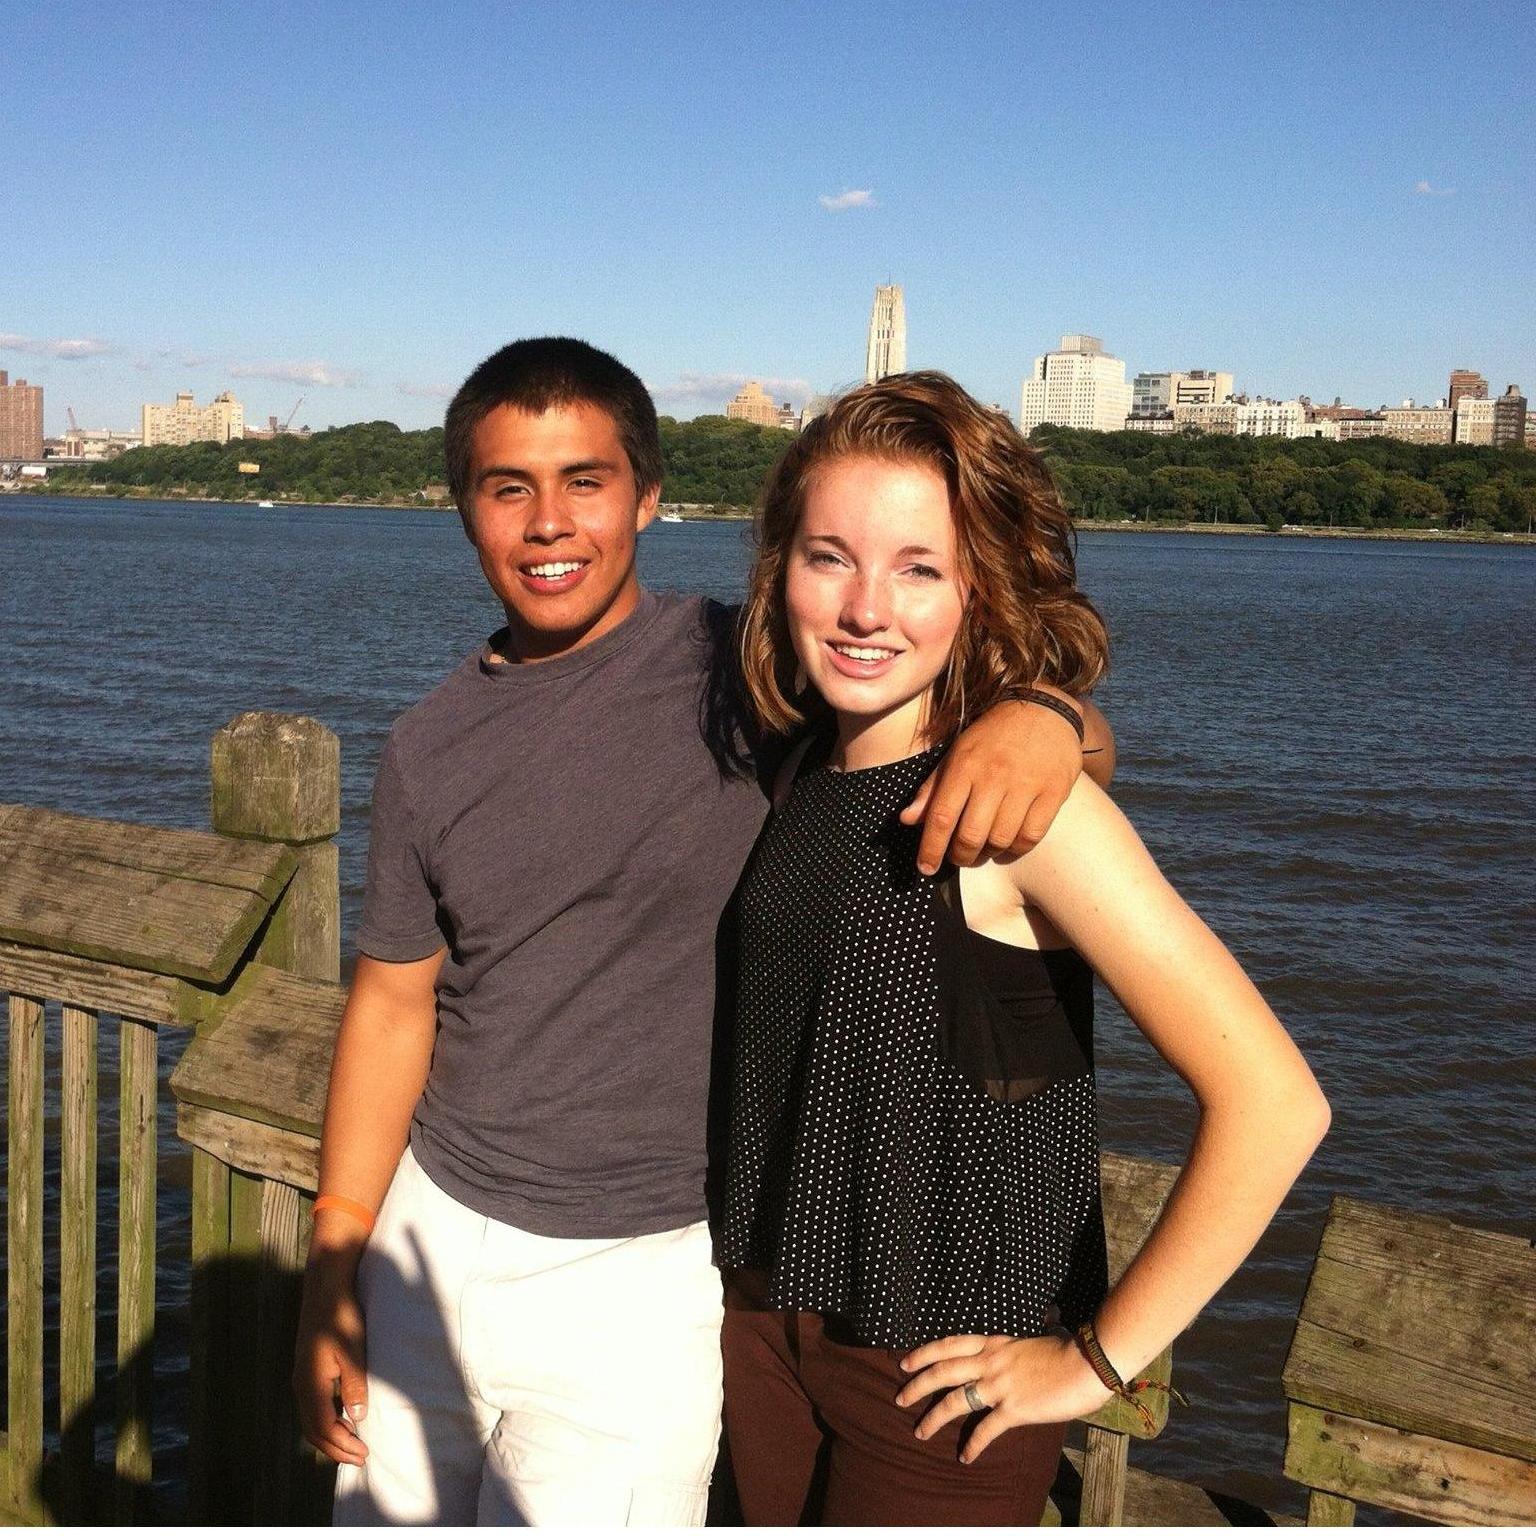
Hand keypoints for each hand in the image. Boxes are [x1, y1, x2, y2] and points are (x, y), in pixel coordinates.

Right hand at [294, 1268, 369, 1465]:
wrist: (326, 1288)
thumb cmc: (342, 1316)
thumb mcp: (354, 1350)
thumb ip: (354, 1385)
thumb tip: (356, 1419)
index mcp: (310, 1384)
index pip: (324, 1428)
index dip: (343, 1446)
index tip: (364, 1455)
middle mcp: (301, 1384)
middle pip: (313, 1430)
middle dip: (335, 1448)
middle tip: (360, 1458)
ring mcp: (301, 1376)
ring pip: (311, 1419)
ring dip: (330, 1436)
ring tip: (352, 1445)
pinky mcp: (307, 1369)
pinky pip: (313, 1405)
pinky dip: (327, 1420)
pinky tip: (343, 1418)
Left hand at [896, 1331, 1110, 1462]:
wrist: (1087, 1361)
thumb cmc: (1068, 1348)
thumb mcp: (1036, 1337)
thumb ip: (1023, 1342)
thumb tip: (1037, 1331)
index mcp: (994, 1343)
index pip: (949, 1344)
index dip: (924, 1353)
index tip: (905, 1362)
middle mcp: (990, 1362)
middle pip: (942, 1372)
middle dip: (917, 1386)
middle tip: (899, 1399)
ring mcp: (999, 1385)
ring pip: (954, 1401)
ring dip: (933, 1417)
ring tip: (920, 1431)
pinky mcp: (1014, 1408)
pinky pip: (986, 1430)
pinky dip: (973, 1445)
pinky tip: (965, 1457)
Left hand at [901, 700, 1081, 874]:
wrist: (1044, 709)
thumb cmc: (993, 735)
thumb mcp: (957, 753)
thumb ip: (932, 788)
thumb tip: (907, 820)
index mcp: (964, 765)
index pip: (941, 817)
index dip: (930, 849)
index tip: (925, 868)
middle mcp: (994, 776)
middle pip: (971, 835)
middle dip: (960, 857)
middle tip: (959, 858)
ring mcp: (1026, 784)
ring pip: (1001, 839)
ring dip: (989, 853)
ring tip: (985, 849)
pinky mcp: (1053, 791)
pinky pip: (1031, 836)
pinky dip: (1017, 849)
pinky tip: (1010, 844)